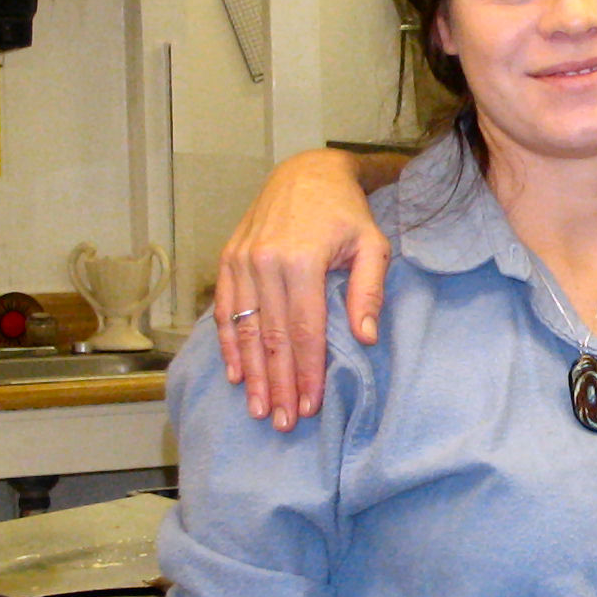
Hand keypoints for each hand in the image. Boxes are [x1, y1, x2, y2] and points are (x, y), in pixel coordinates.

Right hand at [215, 149, 390, 428]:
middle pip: (271, 337)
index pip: (303, 330)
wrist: (306, 173)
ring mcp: (241, 261)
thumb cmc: (346, 214)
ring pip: (243, 329)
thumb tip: (366, 338)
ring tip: (259, 409)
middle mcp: (264, 262)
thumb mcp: (372, 244)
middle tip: (282, 423)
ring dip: (251, 374)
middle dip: (278, 384)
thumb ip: (369, 290)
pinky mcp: (228, 260)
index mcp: (301, 260)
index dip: (306, 372)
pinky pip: (224, 310)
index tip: (309, 406)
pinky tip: (236, 374)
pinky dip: (227, 345)